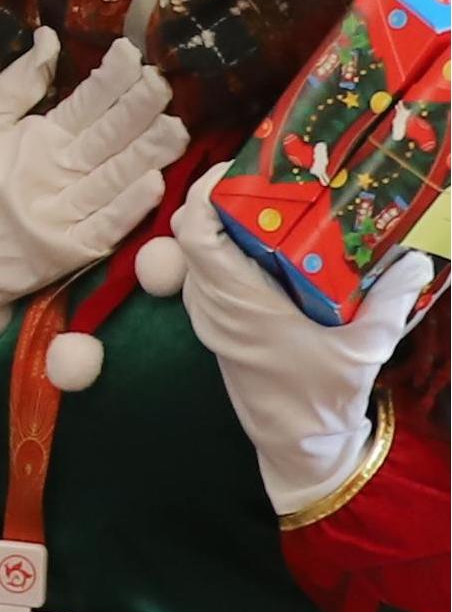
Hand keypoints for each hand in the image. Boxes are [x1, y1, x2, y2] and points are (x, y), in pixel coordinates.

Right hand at [0, 37, 180, 343]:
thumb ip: (14, 86)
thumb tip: (49, 37)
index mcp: (33, 142)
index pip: (83, 103)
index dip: (112, 77)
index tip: (134, 53)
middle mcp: (52, 175)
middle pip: (107, 136)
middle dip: (139, 107)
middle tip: (164, 81)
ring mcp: (63, 215)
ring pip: (116, 177)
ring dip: (148, 152)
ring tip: (178, 128)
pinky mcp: (71, 252)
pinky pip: (107, 226)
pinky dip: (130, 206)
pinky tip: (154, 184)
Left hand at [171, 170, 437, 512]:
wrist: (298, 444)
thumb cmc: (322, 397)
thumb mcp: (365, 346)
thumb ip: (391, 299)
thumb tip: (417, 257)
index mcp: (237, 303)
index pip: (195, 233)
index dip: (206, 193)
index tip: (239, 167)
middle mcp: (213, 305)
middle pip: (195, 234)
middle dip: (226, 199)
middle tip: (274, 178)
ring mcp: (211, 317)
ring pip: (203, 255)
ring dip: (230, 225)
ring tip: (279, 204)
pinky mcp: (221, 327)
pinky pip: (215, 277)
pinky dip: (235, 253)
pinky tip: (279, 247)